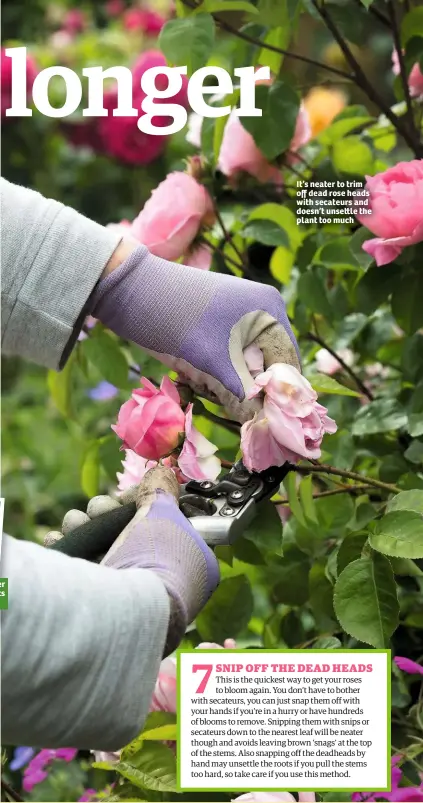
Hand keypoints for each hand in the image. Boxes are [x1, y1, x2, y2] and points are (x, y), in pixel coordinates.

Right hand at [44, 467, 219, 655]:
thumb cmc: (155, 560)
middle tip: (100, 510)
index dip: (143, 504)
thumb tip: (160, 474)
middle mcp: (162, 578)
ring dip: (83, 525)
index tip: (130, 497)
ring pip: (102, 544)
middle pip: (128, 530)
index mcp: (190, 561)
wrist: (124, 611)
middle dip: (106, 513)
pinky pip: (82, 565)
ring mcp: (130, 592)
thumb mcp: (165, 513)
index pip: (165, 522)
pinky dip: (69, 548)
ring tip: (76, 523)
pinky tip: (60, 538)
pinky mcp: (100, 601)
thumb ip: (162, 491)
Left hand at [92, 245, 299, 422]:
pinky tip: (192, 373)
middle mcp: (260, 311)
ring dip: (226, 385)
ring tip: (199, 380)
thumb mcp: (211, 362)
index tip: (263, 426)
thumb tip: (267, 429)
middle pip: (267, 367)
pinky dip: (213, 374)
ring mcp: (238, 316)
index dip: (277, 397)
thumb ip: (243, 395)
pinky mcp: (217, 325)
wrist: (127, 291)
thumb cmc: (173, 320)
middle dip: (246, 390)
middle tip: (220, 400)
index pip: (288, 364)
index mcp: (270, 310)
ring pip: (245, 368)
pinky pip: (226, 361)